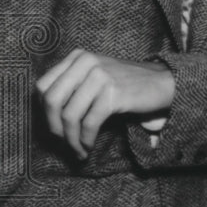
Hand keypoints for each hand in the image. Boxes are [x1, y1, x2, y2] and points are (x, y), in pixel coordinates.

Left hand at [35, 49, 175, 158]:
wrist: (163, 83)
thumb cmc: (126, 85)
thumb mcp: (95, 76)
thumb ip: (72, 86)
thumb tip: (45, 116)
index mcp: (79, 57)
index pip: (43, 86)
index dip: (44, 111)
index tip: (55, 126)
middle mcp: (87, 62)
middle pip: (52, 100)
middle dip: (54, 128)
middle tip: (64, 142)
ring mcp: (101, 76)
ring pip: (69, 115)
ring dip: (71, 139)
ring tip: (78, 149)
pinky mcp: (113, 93)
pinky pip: (89, 123)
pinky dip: (85, 140)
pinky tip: (89, 146)